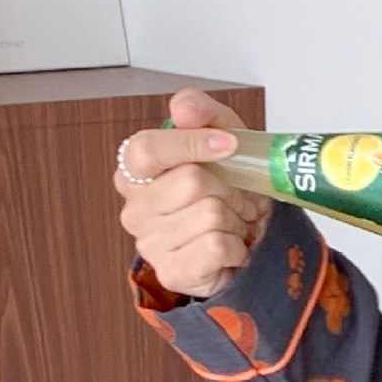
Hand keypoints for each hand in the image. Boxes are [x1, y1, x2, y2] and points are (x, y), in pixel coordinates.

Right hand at [114, 87, 273, 299]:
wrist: (247, 242)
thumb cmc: (228, 190)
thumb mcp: (222, 137)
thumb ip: (202, 113)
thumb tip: (183, 109)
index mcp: (135, 170)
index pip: (148, 149)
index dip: (192, 143)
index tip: (229, 144)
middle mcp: (135, 207)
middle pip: (191, 182)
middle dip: (229, 189)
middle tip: (238, 200)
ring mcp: (149, 243)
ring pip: (210, 215)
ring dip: (237, 219)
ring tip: (235, 223)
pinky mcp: (172, 272)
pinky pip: (217, 246)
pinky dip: (237, 246)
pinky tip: (232, 248)